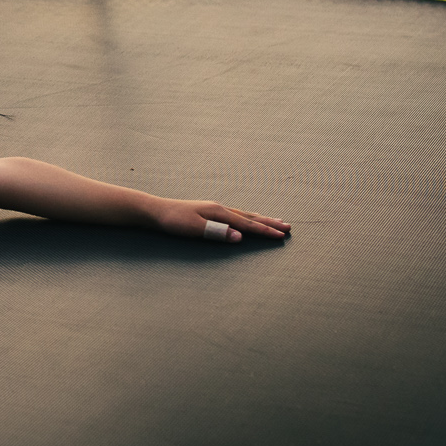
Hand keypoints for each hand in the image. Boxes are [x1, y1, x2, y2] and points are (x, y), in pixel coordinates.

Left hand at [154, 198, 290, 243]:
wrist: (156, 211)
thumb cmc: (173, 221)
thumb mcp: (194, 229)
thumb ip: (217, 232)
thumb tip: (240, 237)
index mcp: (219, 213)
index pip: (247, 224)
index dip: (265, 231)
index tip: (282, 236)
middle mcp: (220, 209)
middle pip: (250, 217)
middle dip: (270, 223)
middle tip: (288, 227)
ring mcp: (215, 209)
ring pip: (245, 215)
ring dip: (261, 219)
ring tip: (275, 221)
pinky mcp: (210, 212)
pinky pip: (236, 215)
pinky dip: (248, 218)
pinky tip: (248, 219)